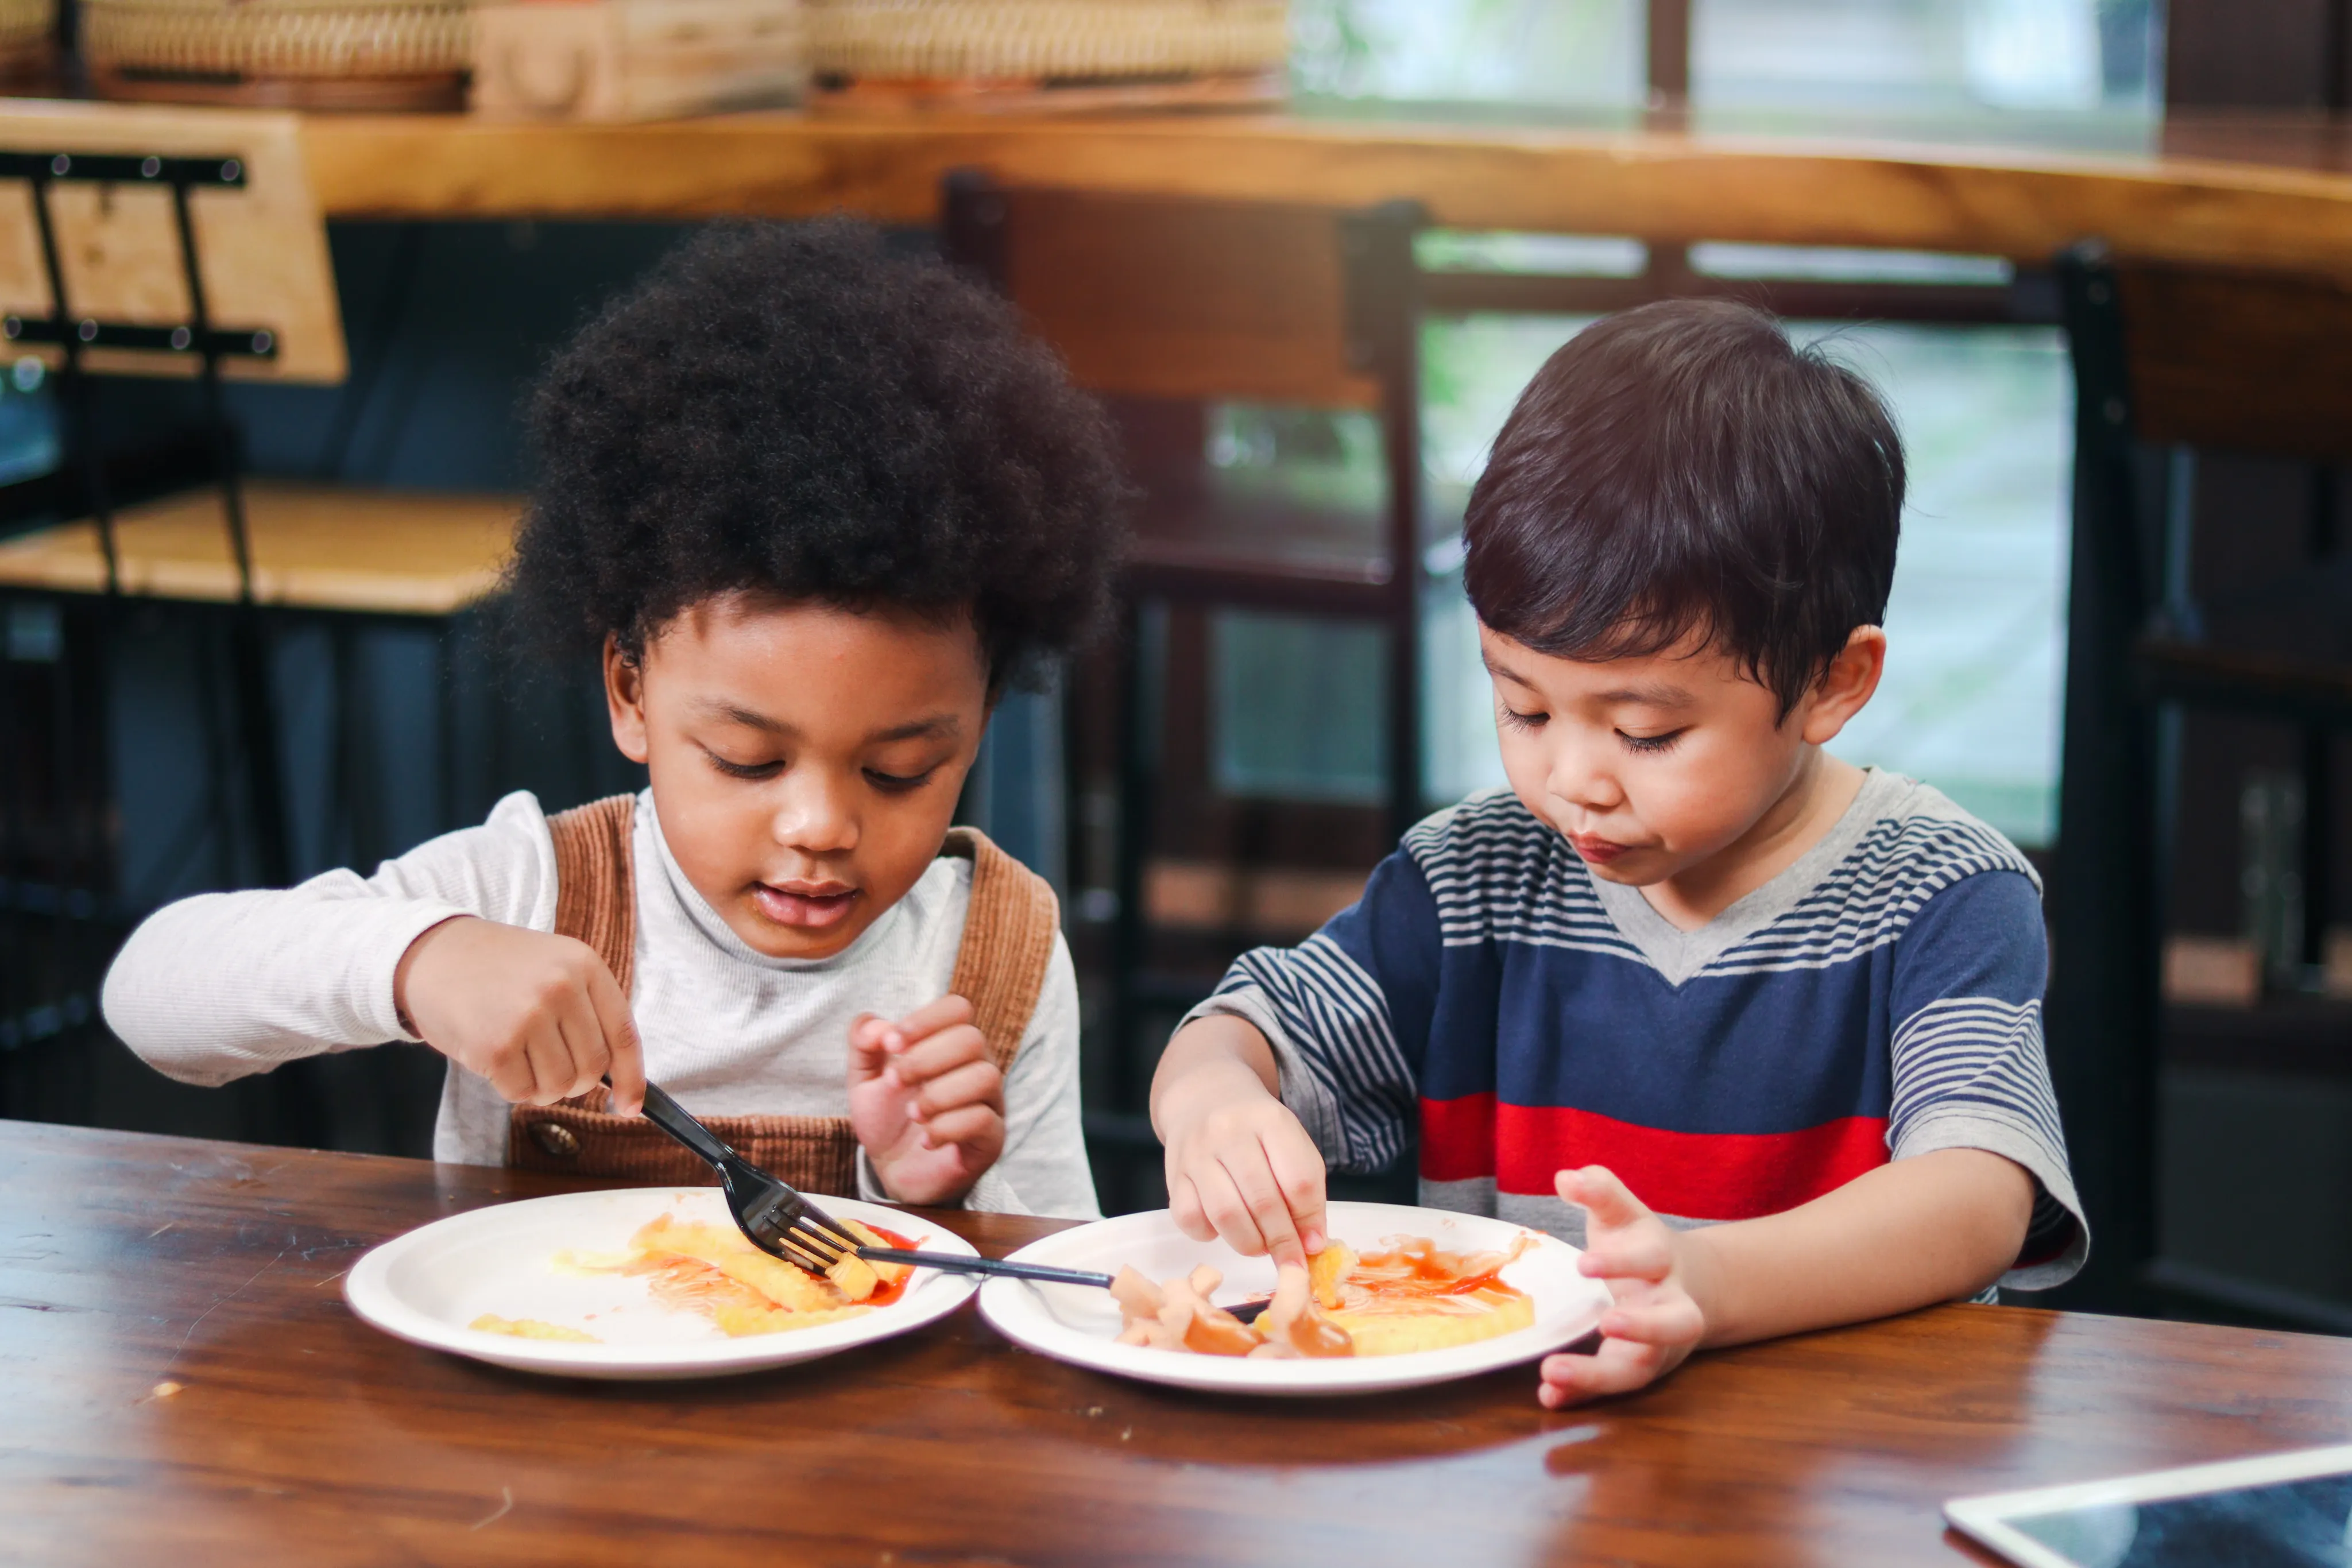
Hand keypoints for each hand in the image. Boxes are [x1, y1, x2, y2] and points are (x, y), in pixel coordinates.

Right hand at [393, 916, 644, 1112]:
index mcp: (584, 965)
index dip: (632, 1078)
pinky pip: (522, 1092)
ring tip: (519, 1057)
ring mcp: (529, 1016)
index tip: (630, 1107)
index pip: (622, 1035)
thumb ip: (587, 1010)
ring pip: (560, 1085)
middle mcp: (561, 988)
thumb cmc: (498, 969)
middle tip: (546, 1065)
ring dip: (542, 1086)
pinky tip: (495, 1059)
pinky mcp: (496, 1046)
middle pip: (592, 1067)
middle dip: (574, 1080)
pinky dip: (512, 1087)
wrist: (433, 954)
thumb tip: (617, 1076)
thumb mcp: (554, 967)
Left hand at [847, 995, 1003, 1205]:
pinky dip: (946, 1127)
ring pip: (985, 1077)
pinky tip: (925, 1138)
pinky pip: (982, 1120)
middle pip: (972, 1039)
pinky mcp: (991, 1139)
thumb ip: (864, 1044)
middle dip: (925, 1059)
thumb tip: (878, 1025)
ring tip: (912, 1113)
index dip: (925, 1020)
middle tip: (895, 1081)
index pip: (958, 1008)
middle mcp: (977, 1067)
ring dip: (939, 1093)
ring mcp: (990, 1103)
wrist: (894, 1171)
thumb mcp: (864, 1079)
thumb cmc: (888, 1119)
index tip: (891, 1043)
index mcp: (950, 1044)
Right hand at [1157, 1053, 1326, 1267]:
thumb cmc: (1255, 1128)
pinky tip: (1223, 1228)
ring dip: (1250, 1243)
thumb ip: (1305, 1187)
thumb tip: (1312, 1243)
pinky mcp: (1173, 1173)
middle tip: (1290, 1260)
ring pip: (1225, 1214)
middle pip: (1263, 1201)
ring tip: (1260, 1246)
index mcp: (1270, 1120)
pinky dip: (1210, 1234)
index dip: (1310, 1220)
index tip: (1313, 1245)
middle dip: (1282, 1241)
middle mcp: (1229, 1131)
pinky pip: (1190, 1218)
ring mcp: (1197, 1152)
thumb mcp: (1289, 1142)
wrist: (1204, 1095)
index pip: (1299, 1179)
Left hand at [1539, 1166, 1705, 1407]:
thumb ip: (1600, 1192)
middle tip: (1607, 1323)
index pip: (1651, 1257)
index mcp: (1663, 1260)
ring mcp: (1656, 1345)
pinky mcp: (1635, 1369)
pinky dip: (1582, 1394)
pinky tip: (1549, 1397)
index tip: (1584, 1263)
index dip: (1621, 1260)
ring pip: (1642, 1367)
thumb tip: (1567, 1176)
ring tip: (1552, 1373)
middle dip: (1645, 1326)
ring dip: (1598, 1375)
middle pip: (1676, 1322)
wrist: (1686, 1287)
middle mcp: (1670, 1306)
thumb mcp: (1624, 1213)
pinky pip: (1612, 1386)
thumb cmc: (1639, 1245)